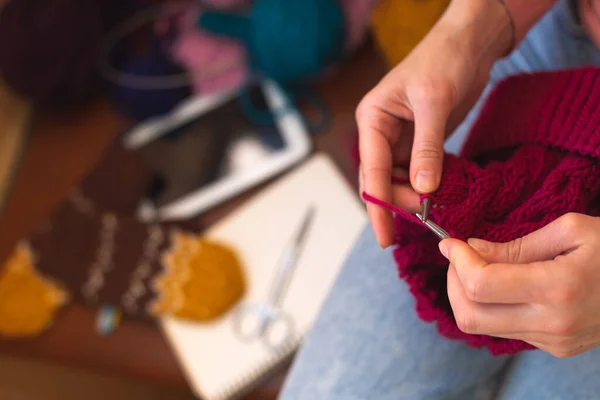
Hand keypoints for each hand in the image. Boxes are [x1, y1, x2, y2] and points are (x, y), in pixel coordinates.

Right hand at [357, 0, 512, 247]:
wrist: (469, 42)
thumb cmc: (444, 59)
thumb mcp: (434, 103)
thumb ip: (427, 148)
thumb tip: (424, 190)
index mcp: (372, 120)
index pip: (372, 171)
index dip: (378, 207)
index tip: (385, 238)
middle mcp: (381, 133)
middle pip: (383, 180)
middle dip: (401, 202)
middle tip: (427, 219)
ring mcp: (400, 139)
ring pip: (401, 180)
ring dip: (416, 197)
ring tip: (437, 210)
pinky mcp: (420, 142)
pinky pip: (420, 172)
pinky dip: (429, 186)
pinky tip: (442, 195)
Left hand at [440, 213, 599, 357]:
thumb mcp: (571, 230)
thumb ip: (516, 245)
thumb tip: (471, 249)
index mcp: (559, 288)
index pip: (481, 285)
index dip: (457, 260)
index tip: (449, 241)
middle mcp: (553, 323)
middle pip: (470, 314)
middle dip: (452, 281)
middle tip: (460, 256)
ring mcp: (553, 341)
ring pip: (480, 326)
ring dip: (465, 295)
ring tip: (476, 267)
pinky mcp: (555, 348)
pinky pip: (502, 329)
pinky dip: (489, 306)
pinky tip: (501, 284)